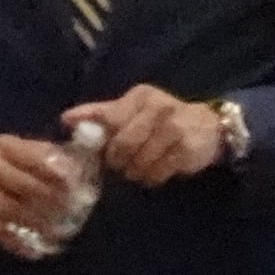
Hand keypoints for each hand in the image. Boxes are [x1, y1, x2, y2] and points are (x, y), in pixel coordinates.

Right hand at [0, 130, 84, 257]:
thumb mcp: (12, 143)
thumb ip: (40, 152)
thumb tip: (73, 167)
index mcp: (4, 148)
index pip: (30, 158)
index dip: (53, 171)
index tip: (74, 183)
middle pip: (22, 186)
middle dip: (50, 200)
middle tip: (74, 212)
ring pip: (11, 210)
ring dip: (37, 224)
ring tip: (61, 234)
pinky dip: (15, 243)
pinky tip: (35, 252)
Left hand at [74, 86, 229, 186]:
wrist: (209, 127)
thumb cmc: (162, 119)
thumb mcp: (133, 110)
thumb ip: (101, 114)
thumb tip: (65, 119)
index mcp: (141, 96)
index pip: (110, 120)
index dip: (104, 142)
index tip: (103, 151)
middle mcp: (158, 107)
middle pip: (122, 145)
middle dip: (119, 161)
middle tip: (123, 164)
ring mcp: (174, 128)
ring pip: (139, 161)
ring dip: (136, 172)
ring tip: (140, 168)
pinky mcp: (185, 149)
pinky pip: (157, 172)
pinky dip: (152, 178)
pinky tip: (157, 171)